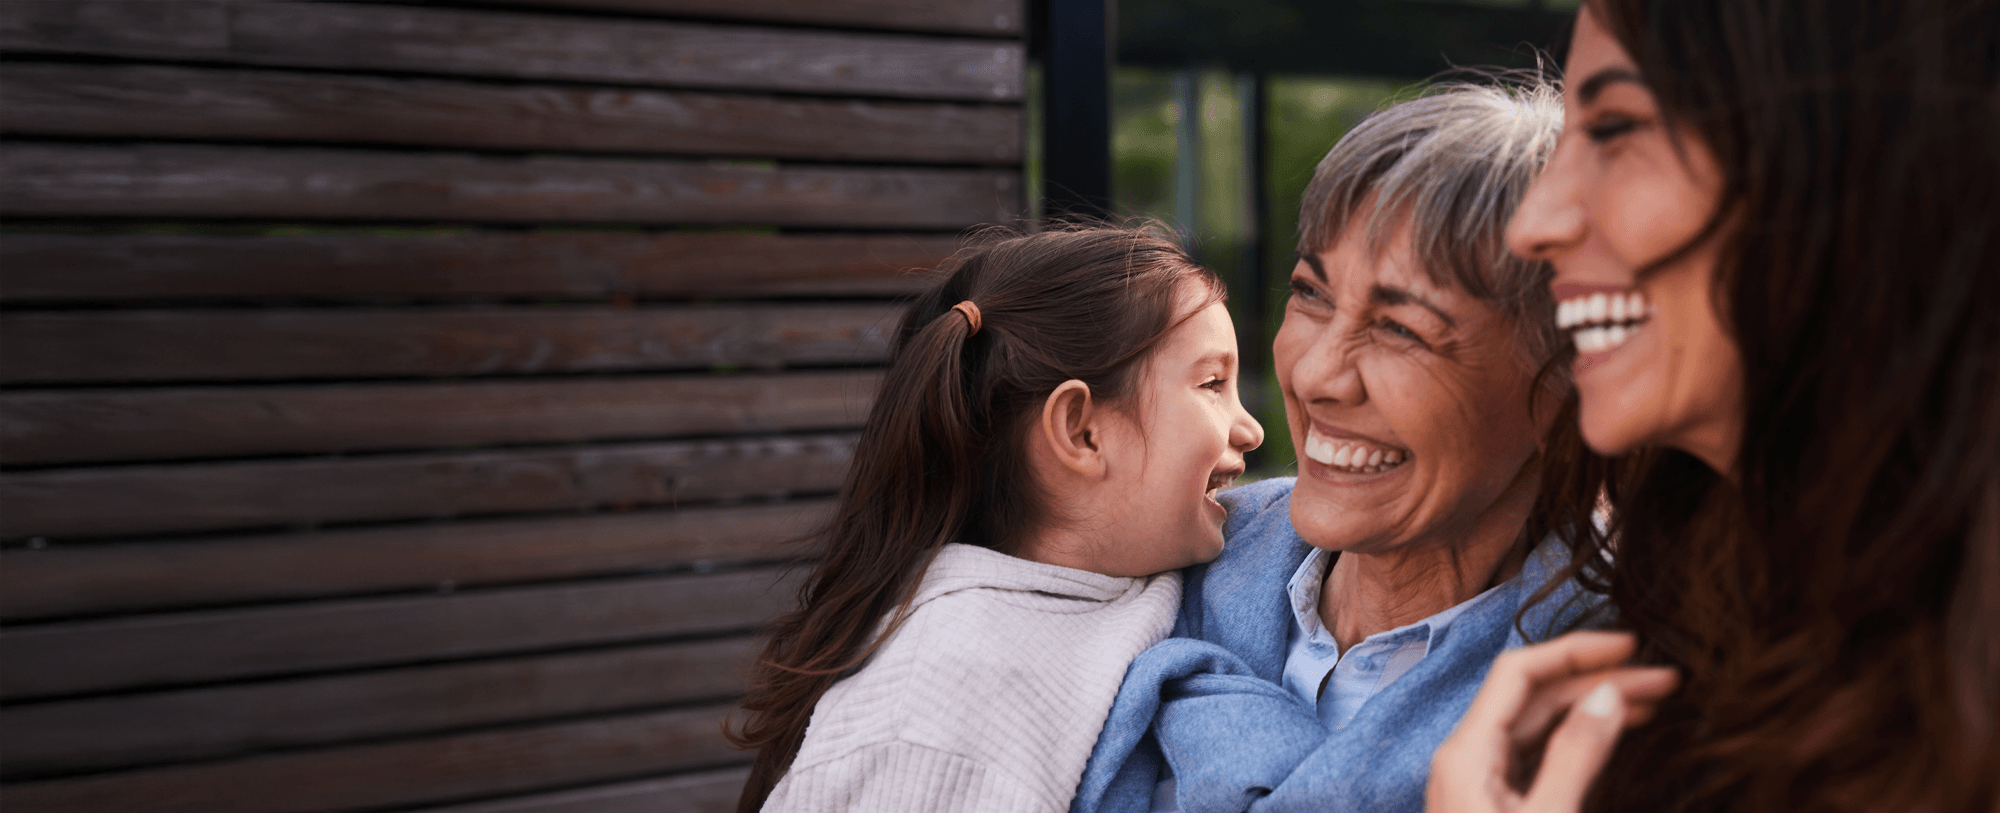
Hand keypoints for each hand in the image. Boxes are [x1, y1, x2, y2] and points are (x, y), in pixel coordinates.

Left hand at [1427, 631, 1678, 812]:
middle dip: (1596, 681)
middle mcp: (1465, 758)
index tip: (1630, 645)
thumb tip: (1608, 694)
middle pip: (1532, 696)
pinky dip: (1573, 740)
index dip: (1574, 650)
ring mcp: (1477, 781)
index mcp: (1465, 753)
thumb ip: (1575, 755)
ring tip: (1649, 703)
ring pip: (1537, 726)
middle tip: (1661, 679)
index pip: (1517, 672)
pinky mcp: (1492, 803)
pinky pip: (1534, 754)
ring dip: (1589, 709)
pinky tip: (1609, 735)